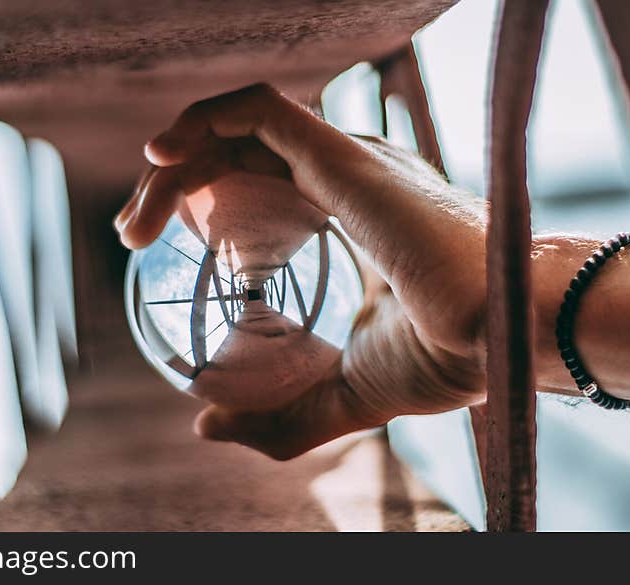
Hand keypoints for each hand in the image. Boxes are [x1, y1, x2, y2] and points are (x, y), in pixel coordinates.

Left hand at [116, 83, 491, 458]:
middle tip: (130, 236)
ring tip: (135, 221)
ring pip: (238, 131)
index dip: (205, 207)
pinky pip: (256, 112)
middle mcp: (347, 176)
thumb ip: (284, 416)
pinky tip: (159, 163)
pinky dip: (200, 124)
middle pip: (239, 158)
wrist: (500, 335)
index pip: (261, 189)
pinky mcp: (340, 151)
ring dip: (174, 162)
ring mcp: (345, 158)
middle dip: (173, 186)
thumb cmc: (448, 358)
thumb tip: (208, 428)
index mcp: (351, 216)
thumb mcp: (347, 395)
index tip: (158, 252)